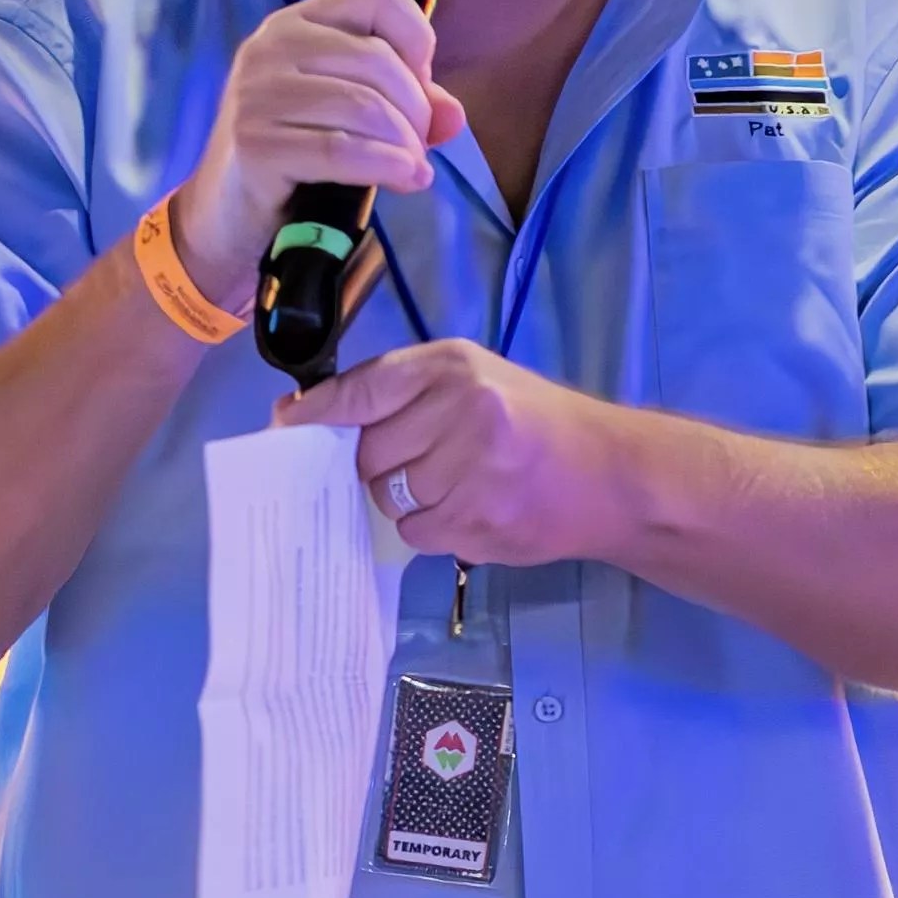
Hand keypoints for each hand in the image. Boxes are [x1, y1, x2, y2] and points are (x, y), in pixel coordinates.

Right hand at [168, 0, 466, 305]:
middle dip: (416, 109)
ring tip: (411, 169)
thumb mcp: (351, 116)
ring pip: (366, 106)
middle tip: (417, 145)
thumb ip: (406, 103)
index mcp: (298, 22)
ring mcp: (257, 92)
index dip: (415, 35)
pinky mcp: (254, 143)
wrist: (225, 214)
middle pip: (379, 59)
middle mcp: (273, 45)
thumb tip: (453, 115)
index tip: (420, 81)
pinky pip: (341, 149)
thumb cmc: (295, 154)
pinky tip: (405, 180)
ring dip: (405, 144)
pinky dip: (386, 166)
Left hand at [274, 340, 633, 566]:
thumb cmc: (537, 423)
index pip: (363, 389)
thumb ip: (405, 393)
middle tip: (421, 463)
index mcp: (454, 367)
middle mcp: (461, 409)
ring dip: (407, 498)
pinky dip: (431, 527)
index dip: (318, 412)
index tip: (287, 426)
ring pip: (388, 495)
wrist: (611, 473)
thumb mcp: (477, 382)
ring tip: (457, 485)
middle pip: (368, 452)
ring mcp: (471, 467)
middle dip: (380, 465)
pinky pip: (415, 530)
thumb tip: (307, 416)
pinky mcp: (478, 518)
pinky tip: (470, 509)